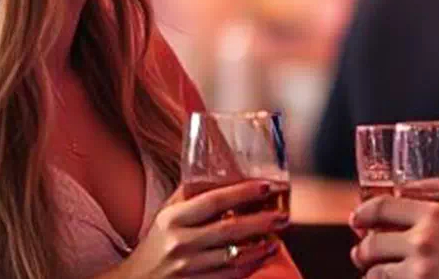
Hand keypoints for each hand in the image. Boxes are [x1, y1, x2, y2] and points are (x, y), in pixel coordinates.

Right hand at [122, 180, 288, 278]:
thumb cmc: (156, 243)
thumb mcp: (165, 215)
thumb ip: (189, 195)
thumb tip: (219, 169)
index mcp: (173, 218)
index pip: (214, 200)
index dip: (243, 192)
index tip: (266, 186)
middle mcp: (180, 242)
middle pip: (229, 229)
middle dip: (261, 221)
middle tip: (283, 216)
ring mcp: (188, 267)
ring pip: (233, 256)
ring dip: (260, 247)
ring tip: (277, 237)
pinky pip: (230, 276)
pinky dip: (249, 265)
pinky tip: (263, 256)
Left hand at [350, 179, 438, 278]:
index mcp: (435, 216)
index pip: (382, 208)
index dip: (363, 213)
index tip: (357, 218)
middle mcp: (421, 244)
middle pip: (372, 245)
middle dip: (362, 249)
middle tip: (361, 252)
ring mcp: (419, 274)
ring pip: (376, 275)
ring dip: (371, 274)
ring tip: (373, 274)